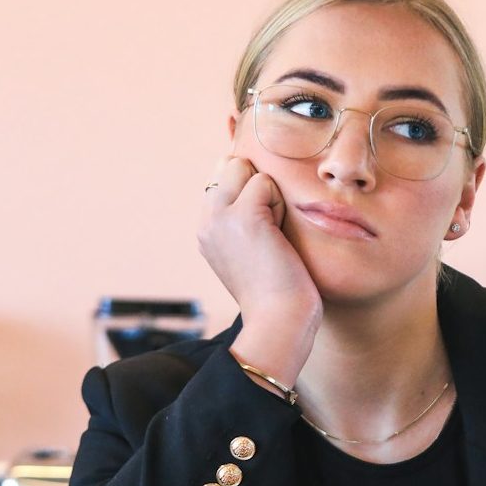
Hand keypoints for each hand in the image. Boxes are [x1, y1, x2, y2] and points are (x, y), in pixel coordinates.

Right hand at [198, 157, 321, 382]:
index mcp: (206, 228)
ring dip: (270, 196)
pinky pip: (265, 182)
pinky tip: (277, 237)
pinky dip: (279, 204)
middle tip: (269, 229)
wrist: (278, 321)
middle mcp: (205, 220)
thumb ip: (243, 217)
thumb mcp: (249, 249)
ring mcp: (219, 217)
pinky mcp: (242, 216)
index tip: (262, 229)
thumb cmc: (276, 290)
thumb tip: (258, 181)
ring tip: (273, 234)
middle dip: (257, 186)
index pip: (222, 176)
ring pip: (246, 168)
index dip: (250, 189)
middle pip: (231, 164)